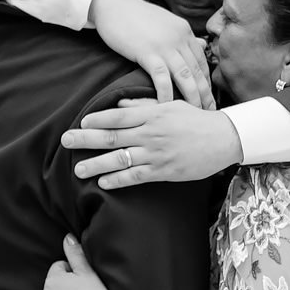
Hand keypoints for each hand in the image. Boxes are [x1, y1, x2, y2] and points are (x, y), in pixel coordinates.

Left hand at [62, 98, 242, 188]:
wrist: (224, 138)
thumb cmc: (196, 120)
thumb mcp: (170, 106)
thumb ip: (142, 107)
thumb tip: (117, 106)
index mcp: (152, 115)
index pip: (118, 116)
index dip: (97, 119)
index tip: (81, 121)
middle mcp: (151, 133)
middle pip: (112, 136)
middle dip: (86, 139)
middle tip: (65, 141)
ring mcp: (157, 153)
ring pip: (120, 159)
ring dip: (96, 164)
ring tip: (77, 170)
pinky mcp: (164, 171)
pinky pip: (136, 176)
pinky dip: (118, 180)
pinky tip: (103, 183)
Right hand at [90, 0, 214, 109]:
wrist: (113, 5)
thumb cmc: (136, 16)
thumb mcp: (166, 23)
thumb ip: (183, 36)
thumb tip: (202, 44)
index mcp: (185, 31)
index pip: (202, 61)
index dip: (207, 82)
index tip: (209, 98)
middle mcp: (179, 38)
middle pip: (197, 71)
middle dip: (205, 94)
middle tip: (209, 112)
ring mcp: (164, 45)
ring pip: (184, 76)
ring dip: (191, 97)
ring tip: (194, 112)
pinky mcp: (147, 52)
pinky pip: (161, 77)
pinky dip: (166, 94)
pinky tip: (167, 106)